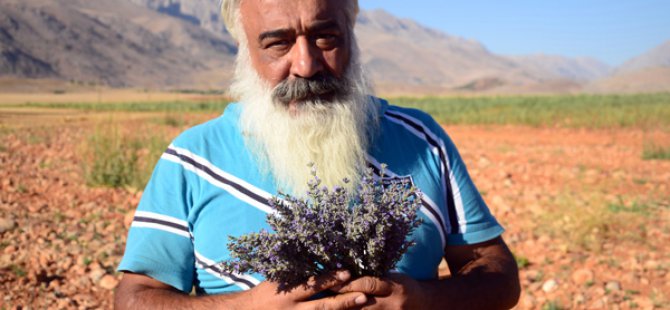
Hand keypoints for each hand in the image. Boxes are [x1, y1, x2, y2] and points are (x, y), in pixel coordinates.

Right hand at [245, 270, 367, 309]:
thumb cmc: (265, 292)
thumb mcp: (278, 279)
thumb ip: (298, 274)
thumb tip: (319, 260)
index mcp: (287, 292)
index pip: (313, 284)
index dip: (331, 279)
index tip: (348, 272)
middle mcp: (292, 309)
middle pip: (323, 306)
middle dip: (343, 301)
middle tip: (363, 296)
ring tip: (361, 306)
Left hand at [332, 273, 425, 308]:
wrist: (425, 304)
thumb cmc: (404, 286)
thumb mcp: (392, 277)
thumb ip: (372, 278)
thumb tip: (345, 276)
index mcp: (394, 287)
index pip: (368, 284)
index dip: (349, 284)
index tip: (332, 283)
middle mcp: (393, 304)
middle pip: (363, 304)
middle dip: (343, 302)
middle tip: (324, 300)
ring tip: (330, 308)